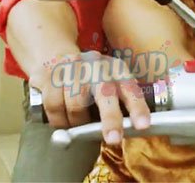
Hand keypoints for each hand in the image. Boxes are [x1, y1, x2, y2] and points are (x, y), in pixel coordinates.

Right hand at [30, 51, 150, 144]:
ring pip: (76, 105)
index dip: (137, 107)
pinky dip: (59, 120)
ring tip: (77, 123)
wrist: (55, 56)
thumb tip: (128, 132)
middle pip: (105, 92)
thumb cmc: (88, 79)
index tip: (143, 125)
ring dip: (77, 122)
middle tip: (113, 139)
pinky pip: (54, 105)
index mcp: (116, 69)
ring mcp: (73, 67)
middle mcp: (96, 65)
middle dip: (110, 118)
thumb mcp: (109, 83)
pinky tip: (62, 119)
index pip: (130, 89)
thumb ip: (118, 105)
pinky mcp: (51, 73)